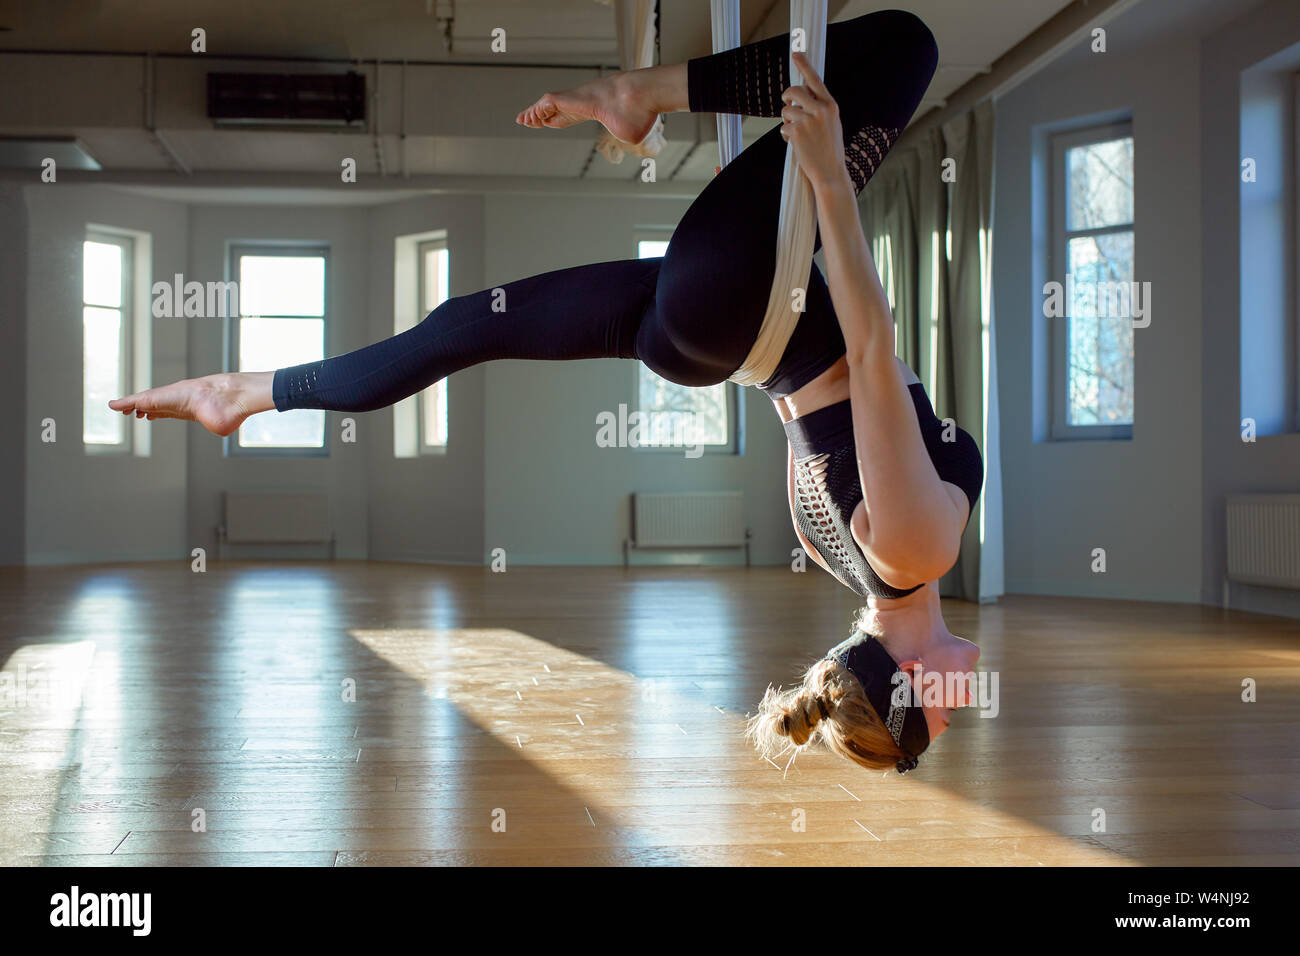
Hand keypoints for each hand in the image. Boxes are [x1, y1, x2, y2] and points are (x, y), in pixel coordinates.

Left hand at [780, 52, 848, 191]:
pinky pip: (784, 127)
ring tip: (796, 132)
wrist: (830, 172)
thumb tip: (801, 95)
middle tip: (787, 102)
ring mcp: (808, 120)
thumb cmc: (830, 149)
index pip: (815, 80)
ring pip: (786, 110)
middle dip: (787, 96)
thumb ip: (819, 108)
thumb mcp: (831, 124)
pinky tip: (796, 143)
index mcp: (831, 105)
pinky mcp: (796, 132)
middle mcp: (820, 110)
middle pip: (794, 91)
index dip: (804, 65)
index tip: (796, 54)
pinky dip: (786, 135)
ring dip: (787, 120)